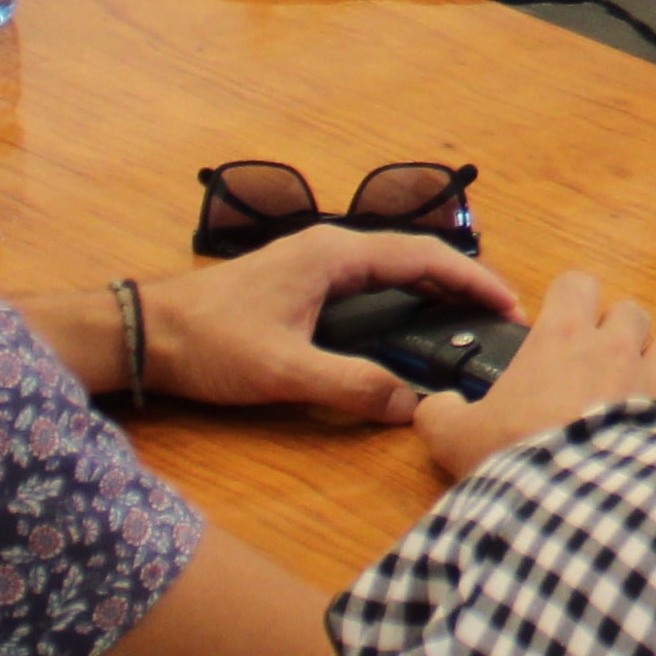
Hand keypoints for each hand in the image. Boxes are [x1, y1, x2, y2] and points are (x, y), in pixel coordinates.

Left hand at [135, 223, 527, 427]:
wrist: (145, 334)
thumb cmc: (208, 343)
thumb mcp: (284, 371)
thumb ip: (351, 386)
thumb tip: (414, 406)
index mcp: (333, 254)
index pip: (423, 255)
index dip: (473, 279)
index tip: (511, 304)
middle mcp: (328, 249)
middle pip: (414, 256)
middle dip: (462, 283)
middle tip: (500, 319)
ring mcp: (313, 263)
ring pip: (392, 268)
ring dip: (433, 289)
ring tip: (468, 321)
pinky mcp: (301, 284)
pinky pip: (370, 282)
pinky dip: (403, 298)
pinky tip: (410, 325)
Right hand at [426, 270, 655, 480]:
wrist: (578, 513)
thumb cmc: (517, 464)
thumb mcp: (455, 439)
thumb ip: (441, 414)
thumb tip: (436, 406)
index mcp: (561, 339)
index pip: (576, 283)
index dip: (568, 303)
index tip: (556, 332)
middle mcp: (616, 348)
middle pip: (631, 312)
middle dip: (618, 334)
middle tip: (595, 372)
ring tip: (640, 395)